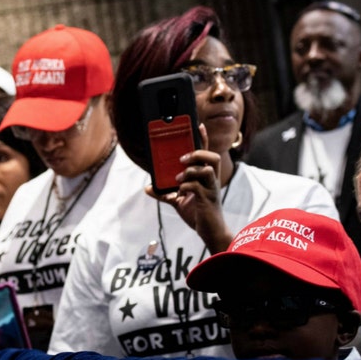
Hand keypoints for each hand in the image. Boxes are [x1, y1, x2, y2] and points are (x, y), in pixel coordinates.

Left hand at [145, 132, 232, 253]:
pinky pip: (198, 187)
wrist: (210, 233)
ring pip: (208, 170)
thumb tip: (148, 188)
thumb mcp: (178, 202)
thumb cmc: (198, 215)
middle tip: (182, 158)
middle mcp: (212, 181)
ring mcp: (211, 190)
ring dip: (191, 170)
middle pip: (212, 157)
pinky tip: (179, 192)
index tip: (198, 126)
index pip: (208, 154)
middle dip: (197, 153)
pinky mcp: (207, 201)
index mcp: (208, 178)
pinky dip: (186, 186)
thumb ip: (165, 194)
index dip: (204, 139)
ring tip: (178, 177)